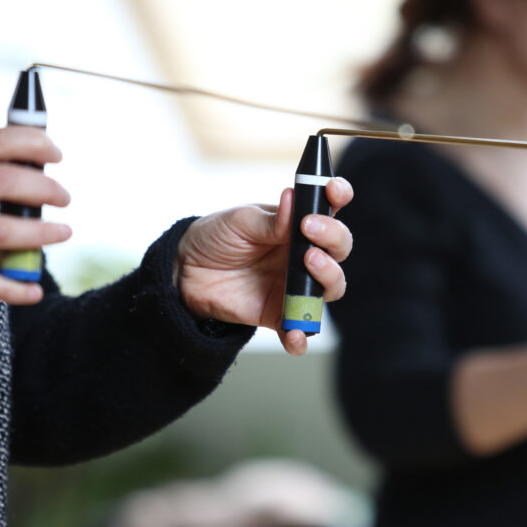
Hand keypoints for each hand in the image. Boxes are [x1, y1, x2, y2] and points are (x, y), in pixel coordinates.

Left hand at [176, 178, 353, 355]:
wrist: (187, 271)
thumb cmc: (217, 238)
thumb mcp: (241, 221)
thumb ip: (272, 220)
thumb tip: (293, 200)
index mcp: (298, 224)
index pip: (330, 207)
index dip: (339, 195)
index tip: (333, 190)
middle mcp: (304, 253)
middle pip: (339, 247)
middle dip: (333, 236)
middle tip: (309, 230)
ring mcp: (296, 285)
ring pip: (332, 286)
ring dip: (329, 275)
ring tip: (309, 262)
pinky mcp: (281, 314)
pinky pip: (301, 330)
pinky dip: (303, 336)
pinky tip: (296, 333)